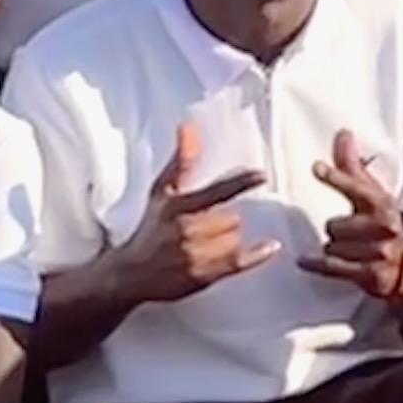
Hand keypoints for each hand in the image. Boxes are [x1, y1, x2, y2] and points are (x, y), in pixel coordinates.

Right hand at [115, 119, 281, 303]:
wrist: (130, 273)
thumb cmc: (150, 228)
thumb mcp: (162, 193)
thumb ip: (181, 161)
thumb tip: (188, 126)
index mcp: (177, 207)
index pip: (214, 192)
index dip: (240, 183)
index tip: (260, 176)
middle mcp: (186, 231)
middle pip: (232, 218)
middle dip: (229, 220)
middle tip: (213, 224)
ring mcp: (194, 256)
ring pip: (235, 239)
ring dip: (232, 238)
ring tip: (213, 242)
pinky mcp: (202, 276)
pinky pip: (238, 263)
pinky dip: (257, 255)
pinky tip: (271, 248)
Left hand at [300, 130, 402, 304]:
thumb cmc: (384, 225)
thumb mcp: (373, 195)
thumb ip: (352, 166)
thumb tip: (343, 134)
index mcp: (383, 203)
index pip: (356, 187)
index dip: (337, 178)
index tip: (317, 168)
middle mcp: (384, 226)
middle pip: (335, 224)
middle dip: (336, 230)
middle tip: (349, 233)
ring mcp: (379, 252)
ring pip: (332, 246)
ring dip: (334, 249)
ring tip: (348, 250)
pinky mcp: (372, 274)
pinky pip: (332, 266)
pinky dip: (316, 264)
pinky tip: (305, 261)